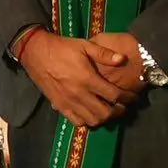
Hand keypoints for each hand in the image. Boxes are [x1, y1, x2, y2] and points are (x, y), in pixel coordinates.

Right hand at [18, 29, 141, 128]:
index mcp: (87, 79)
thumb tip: (122, 59)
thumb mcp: (84, 45)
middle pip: (105, 112)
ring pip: (92, 120)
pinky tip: (90, 113)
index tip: (132, 96)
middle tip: (122, 106)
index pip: (113, 95)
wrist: (35, 52)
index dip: (126, 98)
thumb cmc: (62, 47)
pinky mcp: (59, 106)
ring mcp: (68, 102)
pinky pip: (76, 121)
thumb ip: (104, 53)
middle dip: (118, 111)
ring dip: (103, 118)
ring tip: (108, 110)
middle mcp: (79, 94)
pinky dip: (87, 121)